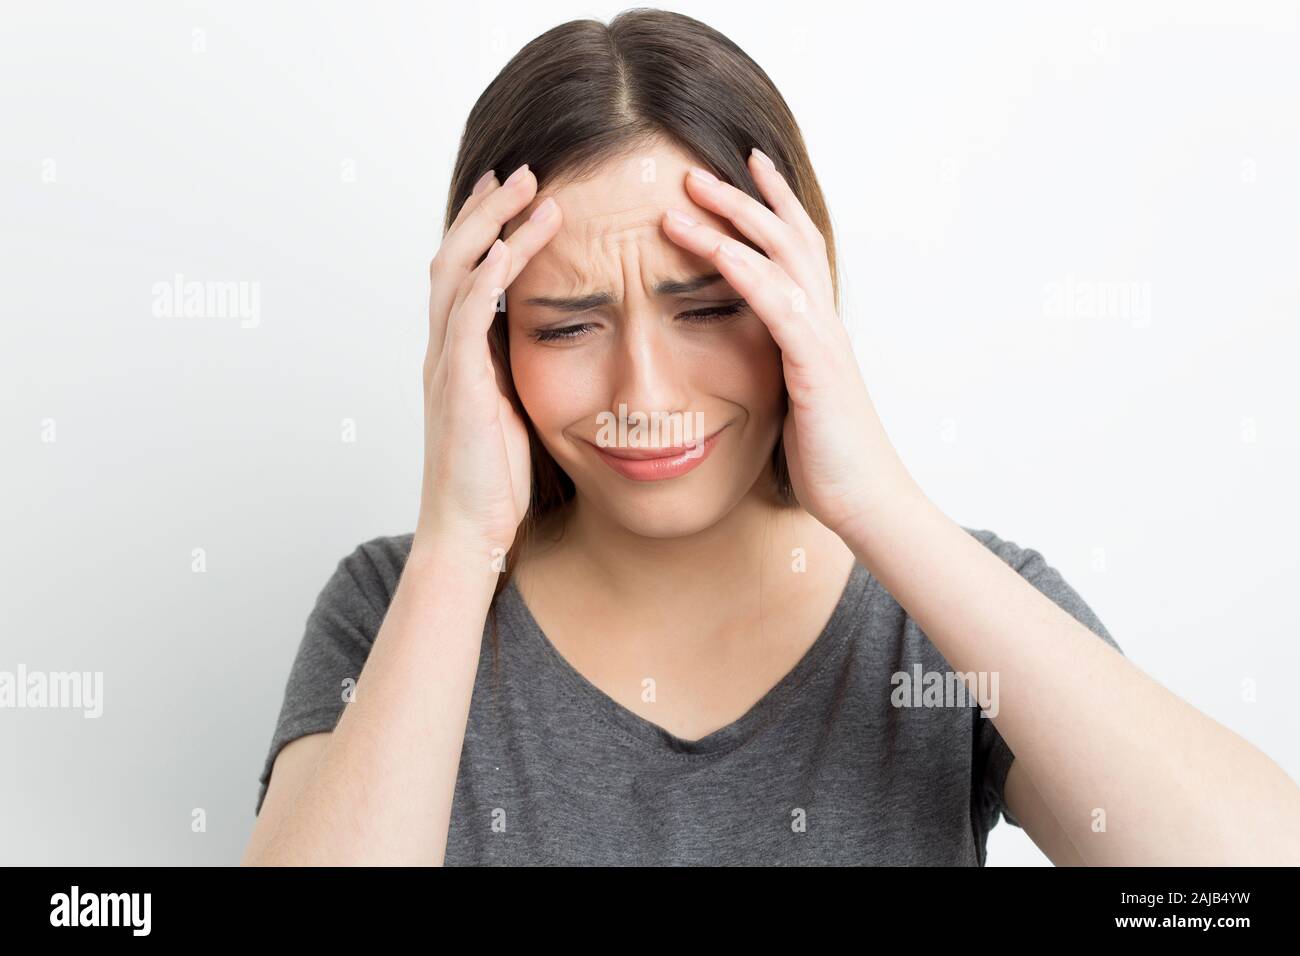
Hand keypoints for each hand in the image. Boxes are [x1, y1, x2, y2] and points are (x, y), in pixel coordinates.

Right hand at [418, 164, 562, 556]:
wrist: (469, 534)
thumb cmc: (496, 482)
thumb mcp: (516, 413)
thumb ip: (522, 373)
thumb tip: (560, 347)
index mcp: (460, 355)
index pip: (467, 272)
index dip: (488, 228)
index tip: (517, 194)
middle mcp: (445, 351)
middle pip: (454, 256)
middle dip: (486, 209)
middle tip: (521, 170)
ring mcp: (446, 366)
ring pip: (457, 274)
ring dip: (491, 226)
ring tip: (526, 188)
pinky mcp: (458, 388)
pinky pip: (465, 319)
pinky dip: (484, 278)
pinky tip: (507, 247)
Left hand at [660, 149, 918, 539]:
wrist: (866, 501)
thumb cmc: (826, 459)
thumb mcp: (791, 402)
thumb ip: (773, 368)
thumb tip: (742, 358)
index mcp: (815, 328)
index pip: (795, 250)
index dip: (771, 206)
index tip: (741, 170)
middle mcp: (824, 322)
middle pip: (787, 237)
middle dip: (744, 197)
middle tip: (697, 168)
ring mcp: (823, 340)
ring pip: (781, 259)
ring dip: (734, 221)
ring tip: (687, 195)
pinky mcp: (816, 367)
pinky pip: (779, 306)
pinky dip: (747, 272)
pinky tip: (716, 251)